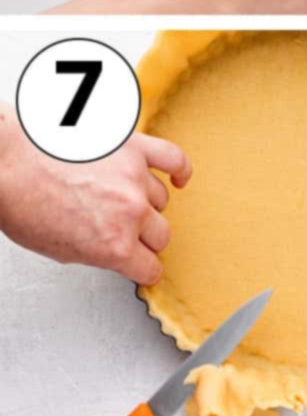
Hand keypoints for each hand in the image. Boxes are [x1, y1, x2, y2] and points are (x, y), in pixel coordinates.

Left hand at [0, 103, 191, 285]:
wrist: (6, 160)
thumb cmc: (21, 202)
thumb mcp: (57, 248)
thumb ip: (98, 251)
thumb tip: (117, 250)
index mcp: (114, 245)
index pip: (150, 267)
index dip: (143, 269)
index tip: (142, 265)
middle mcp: (131, 212)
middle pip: (161, 235)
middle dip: (145, 238)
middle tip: (127, 232)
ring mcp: (136, 177)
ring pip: (161, 200)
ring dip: (147, 203)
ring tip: (121, 199)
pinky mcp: (134, 147)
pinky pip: (174, 159)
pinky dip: (180, 171)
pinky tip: (178, 179)